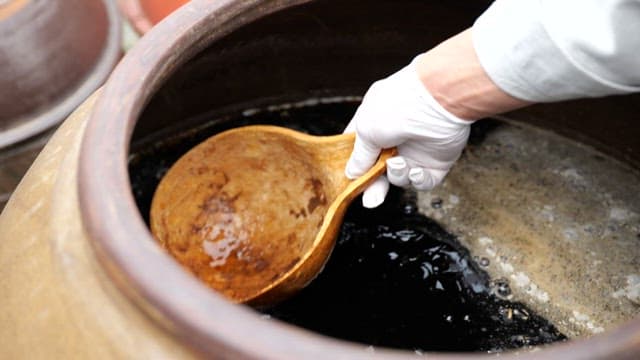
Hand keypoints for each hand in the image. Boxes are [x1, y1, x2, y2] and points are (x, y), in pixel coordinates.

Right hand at [344, 56, 472, 207]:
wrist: (439, 100)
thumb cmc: (398, 106)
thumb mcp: (366, 130)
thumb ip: (359, 156)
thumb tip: (351, 173)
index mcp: (375, 124)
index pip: (359, 150)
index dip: (354, 166)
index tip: (350, 179)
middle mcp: (395, 137)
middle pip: (379, 170)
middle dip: (373, 185)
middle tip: (370, 198)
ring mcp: (415, 149)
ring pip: (400, 178)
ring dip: (397, 176)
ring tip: (398, 164)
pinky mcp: (436, 161)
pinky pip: (423, 181)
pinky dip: (418, 180)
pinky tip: (416, 170)